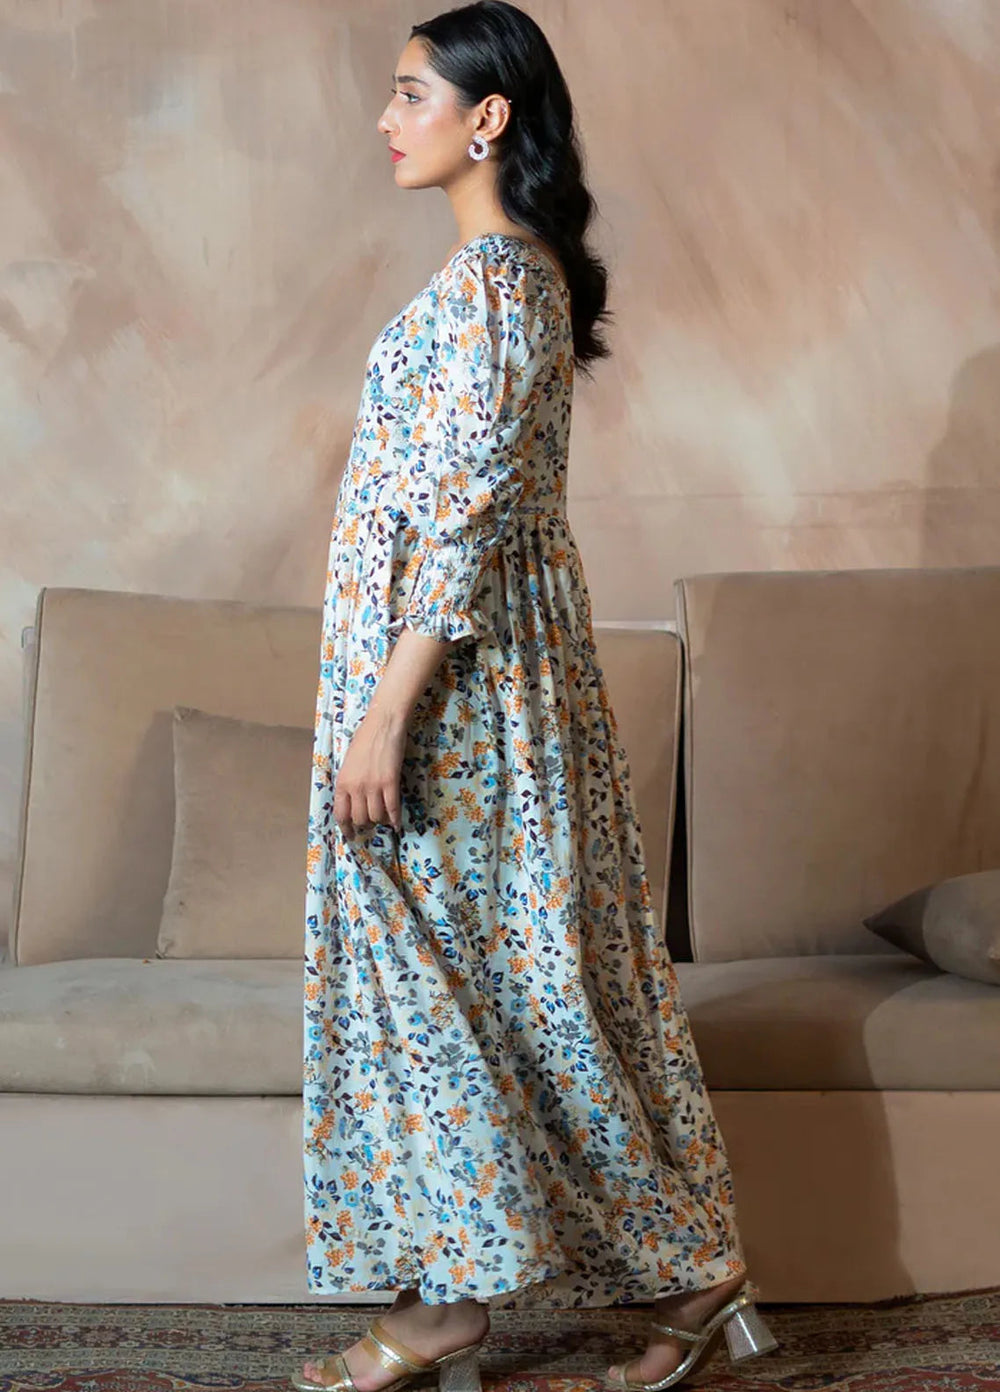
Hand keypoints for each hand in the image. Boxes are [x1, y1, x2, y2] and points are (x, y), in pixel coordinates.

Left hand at [333, 705, 407, 834]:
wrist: (382, 724)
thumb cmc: (365, 739)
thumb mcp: (349, 763)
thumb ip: (349, 783)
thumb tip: (354, 802)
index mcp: (342, 782)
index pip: (341, 814)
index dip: (346, 828)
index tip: (351, 835)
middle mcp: (356, 787)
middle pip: (360, 819)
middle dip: (366, 824)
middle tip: (371, 822)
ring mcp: (373, 786)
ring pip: (376, 817)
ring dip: (381, 821)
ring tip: (384, 819)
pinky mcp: (391, 783)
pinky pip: (393, 809)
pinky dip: (395, 819)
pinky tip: (397, 824)